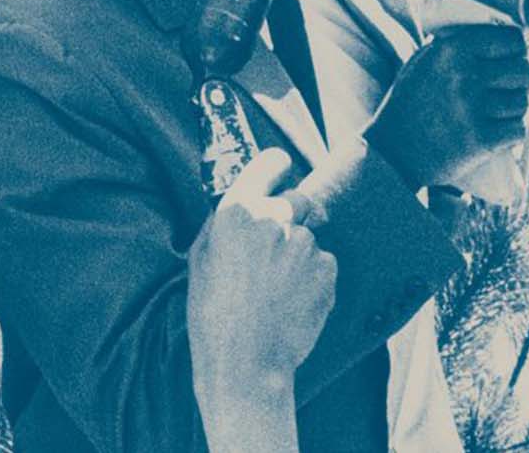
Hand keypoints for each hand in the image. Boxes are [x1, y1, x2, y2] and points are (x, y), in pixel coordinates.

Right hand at [188, 148, 337, 386]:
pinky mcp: (326, 268)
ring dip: (299, 255)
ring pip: (309, 237)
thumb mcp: (201, 261)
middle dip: (290, 218)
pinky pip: (324, 264)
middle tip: (275, 253)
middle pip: (297, 200)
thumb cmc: (214, 315)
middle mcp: (273, 220)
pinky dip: (314, 278)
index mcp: (237, 213)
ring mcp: (304, 244)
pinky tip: (293, 302)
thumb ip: (222, 223)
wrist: (246, 363)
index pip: (268, 164)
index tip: (281, 167)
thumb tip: (241, 201)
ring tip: (278, 291)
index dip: (276, 166)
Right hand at [366, 23, 528, 188]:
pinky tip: (495, 133)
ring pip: (522, 102)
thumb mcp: (422, 63)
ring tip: (495, 114)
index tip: (511, 61)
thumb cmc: (408, 107)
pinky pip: (518, 130)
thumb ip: (456, 48)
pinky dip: (510, 134)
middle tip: (506, 91)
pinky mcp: (481, 140)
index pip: (511, 40)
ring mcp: (473, 108)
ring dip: (514, 109)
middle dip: (519, 81)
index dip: (516, 52)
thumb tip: (499, 40)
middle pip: (523, 70)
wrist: (393, 154)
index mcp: (451, 50)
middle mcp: (464, 75)